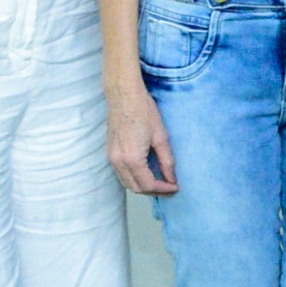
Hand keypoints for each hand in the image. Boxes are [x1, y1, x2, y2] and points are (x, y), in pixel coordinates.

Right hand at [107, 81, 176, 195]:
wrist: (124, 95)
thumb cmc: (143, 111)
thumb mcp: (161, 137)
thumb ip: (167, 161)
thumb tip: (172, 179)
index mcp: (132, 159)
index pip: (148, 184)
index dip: (163, 189)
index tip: (175, 187)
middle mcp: (118, 162)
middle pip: (136, 188)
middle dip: (153, 191)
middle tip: (169, 187)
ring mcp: (111, 158)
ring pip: (127, 183)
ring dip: (143, 186)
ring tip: (160, 182)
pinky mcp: (109, 152)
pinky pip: (121, 174)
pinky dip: (134, 178)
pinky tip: (146, 172)